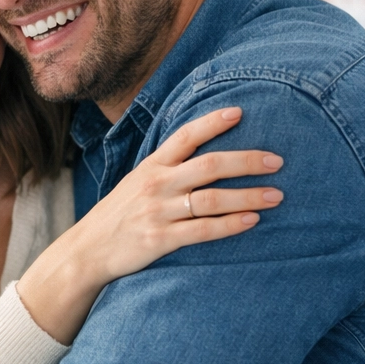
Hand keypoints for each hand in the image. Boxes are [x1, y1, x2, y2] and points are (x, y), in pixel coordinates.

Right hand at [19, 107, 282, 342]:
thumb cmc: (118, 216)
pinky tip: (252, 221)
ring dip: (248, 196)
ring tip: (276, 196)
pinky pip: (202, 230)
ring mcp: (157, 212)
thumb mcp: (136, 183)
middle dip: (246, 161)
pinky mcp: (160, 239)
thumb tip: (206, 156)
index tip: (240, 112)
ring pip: (211, 199)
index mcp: (151, 166)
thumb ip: (166, 169)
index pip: (185, 136)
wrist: (87, 251)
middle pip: (208, 165)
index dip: (212, 122)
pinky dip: (230, 225)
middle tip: (277, 161)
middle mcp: (155, 185)